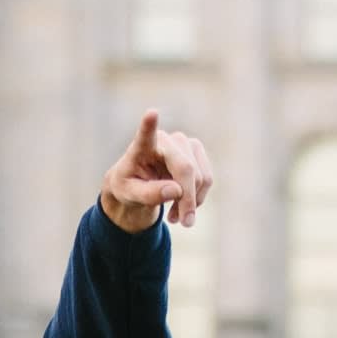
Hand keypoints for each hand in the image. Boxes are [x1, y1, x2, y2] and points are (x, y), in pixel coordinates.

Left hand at [99, 108, 214, 233]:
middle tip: (184, 224)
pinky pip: (207, 179)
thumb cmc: (129, 186)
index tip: (151, 113)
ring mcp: (184, 143)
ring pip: (201, 176)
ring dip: (193, 202)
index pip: (145, 134)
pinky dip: (198, 198)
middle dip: (187, 200)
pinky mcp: (196, 151)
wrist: (137, 183)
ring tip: (175, 218)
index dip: (149, 125)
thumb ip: (148, 194)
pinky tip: (184, 206)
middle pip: (186, 170)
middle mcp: (165, 140)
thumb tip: (176, 191)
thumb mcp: (130, 196)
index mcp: (140, 147)